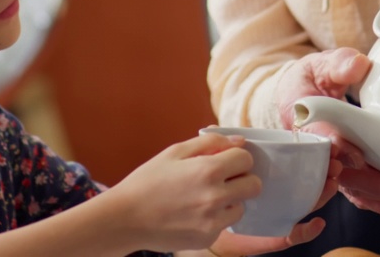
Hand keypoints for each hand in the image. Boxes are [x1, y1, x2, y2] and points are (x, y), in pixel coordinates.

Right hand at [110, 132, 259, 252]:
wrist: (125, 218)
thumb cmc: (148, 181)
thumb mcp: (175, 152)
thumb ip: (210, 142)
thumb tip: (239, 141)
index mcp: (208, 170)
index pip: (246, 159)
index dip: (237, 157)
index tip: (225, 161)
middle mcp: (215, 197)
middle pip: (254, 185)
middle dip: (242, 179)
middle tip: (223, 179)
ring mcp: (212, 221)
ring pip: (241, 207)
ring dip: (230, 200)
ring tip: (204, 198)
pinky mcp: (207, 238)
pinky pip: (224, 224)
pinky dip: (215, 218)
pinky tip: (194, 213)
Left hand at [189, 140, 342, 256]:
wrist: (203, 225)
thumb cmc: (215, 195)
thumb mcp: (218, 169)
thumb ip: (218, 148)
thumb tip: (212, 127)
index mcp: (272, 176)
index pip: (298, 163)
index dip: (315, 153)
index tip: (327, 144)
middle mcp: (280, 194)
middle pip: (310, 181)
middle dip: (326, 171)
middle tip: (335, 162)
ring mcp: (280, 213)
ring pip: (308, 204)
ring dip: (323, 194)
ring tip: (331, 183)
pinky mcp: (276, 234)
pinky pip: (295, 234)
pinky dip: (308, 231)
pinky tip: (317, 223)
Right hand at [274, 49, 379, 215]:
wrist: (302, 93)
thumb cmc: (313, 78)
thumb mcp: (321, 64)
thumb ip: (339, 63)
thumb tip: (357, 65)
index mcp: (302, 119)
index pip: (318, 138)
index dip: (338, 149)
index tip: (358, 156)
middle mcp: (312, 148)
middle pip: (338, 174)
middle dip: (371, 184)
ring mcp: (327, 163)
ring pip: (351, 188)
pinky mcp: (341, 171)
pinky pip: (357, 191)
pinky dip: (378, 201)